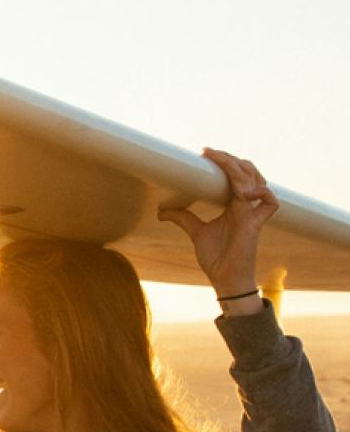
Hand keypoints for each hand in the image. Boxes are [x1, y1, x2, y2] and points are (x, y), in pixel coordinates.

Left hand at [157, 147, 279, 296]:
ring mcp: (251, 213)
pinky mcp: (255, 225)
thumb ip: (183, 218)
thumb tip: (162, 211)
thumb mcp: (196, 232)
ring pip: (256, 181)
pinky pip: (269, 202)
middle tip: (209, 153)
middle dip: (230, 160)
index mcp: (232, 204)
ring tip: (221, 162)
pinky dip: (260, 193)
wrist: (223, 278)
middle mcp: (244, 205)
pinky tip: (243, 193)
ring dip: (240, 169)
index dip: (223, 162)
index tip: (204, 153)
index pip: (234, 175)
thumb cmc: (216, 257)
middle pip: (246, 172)